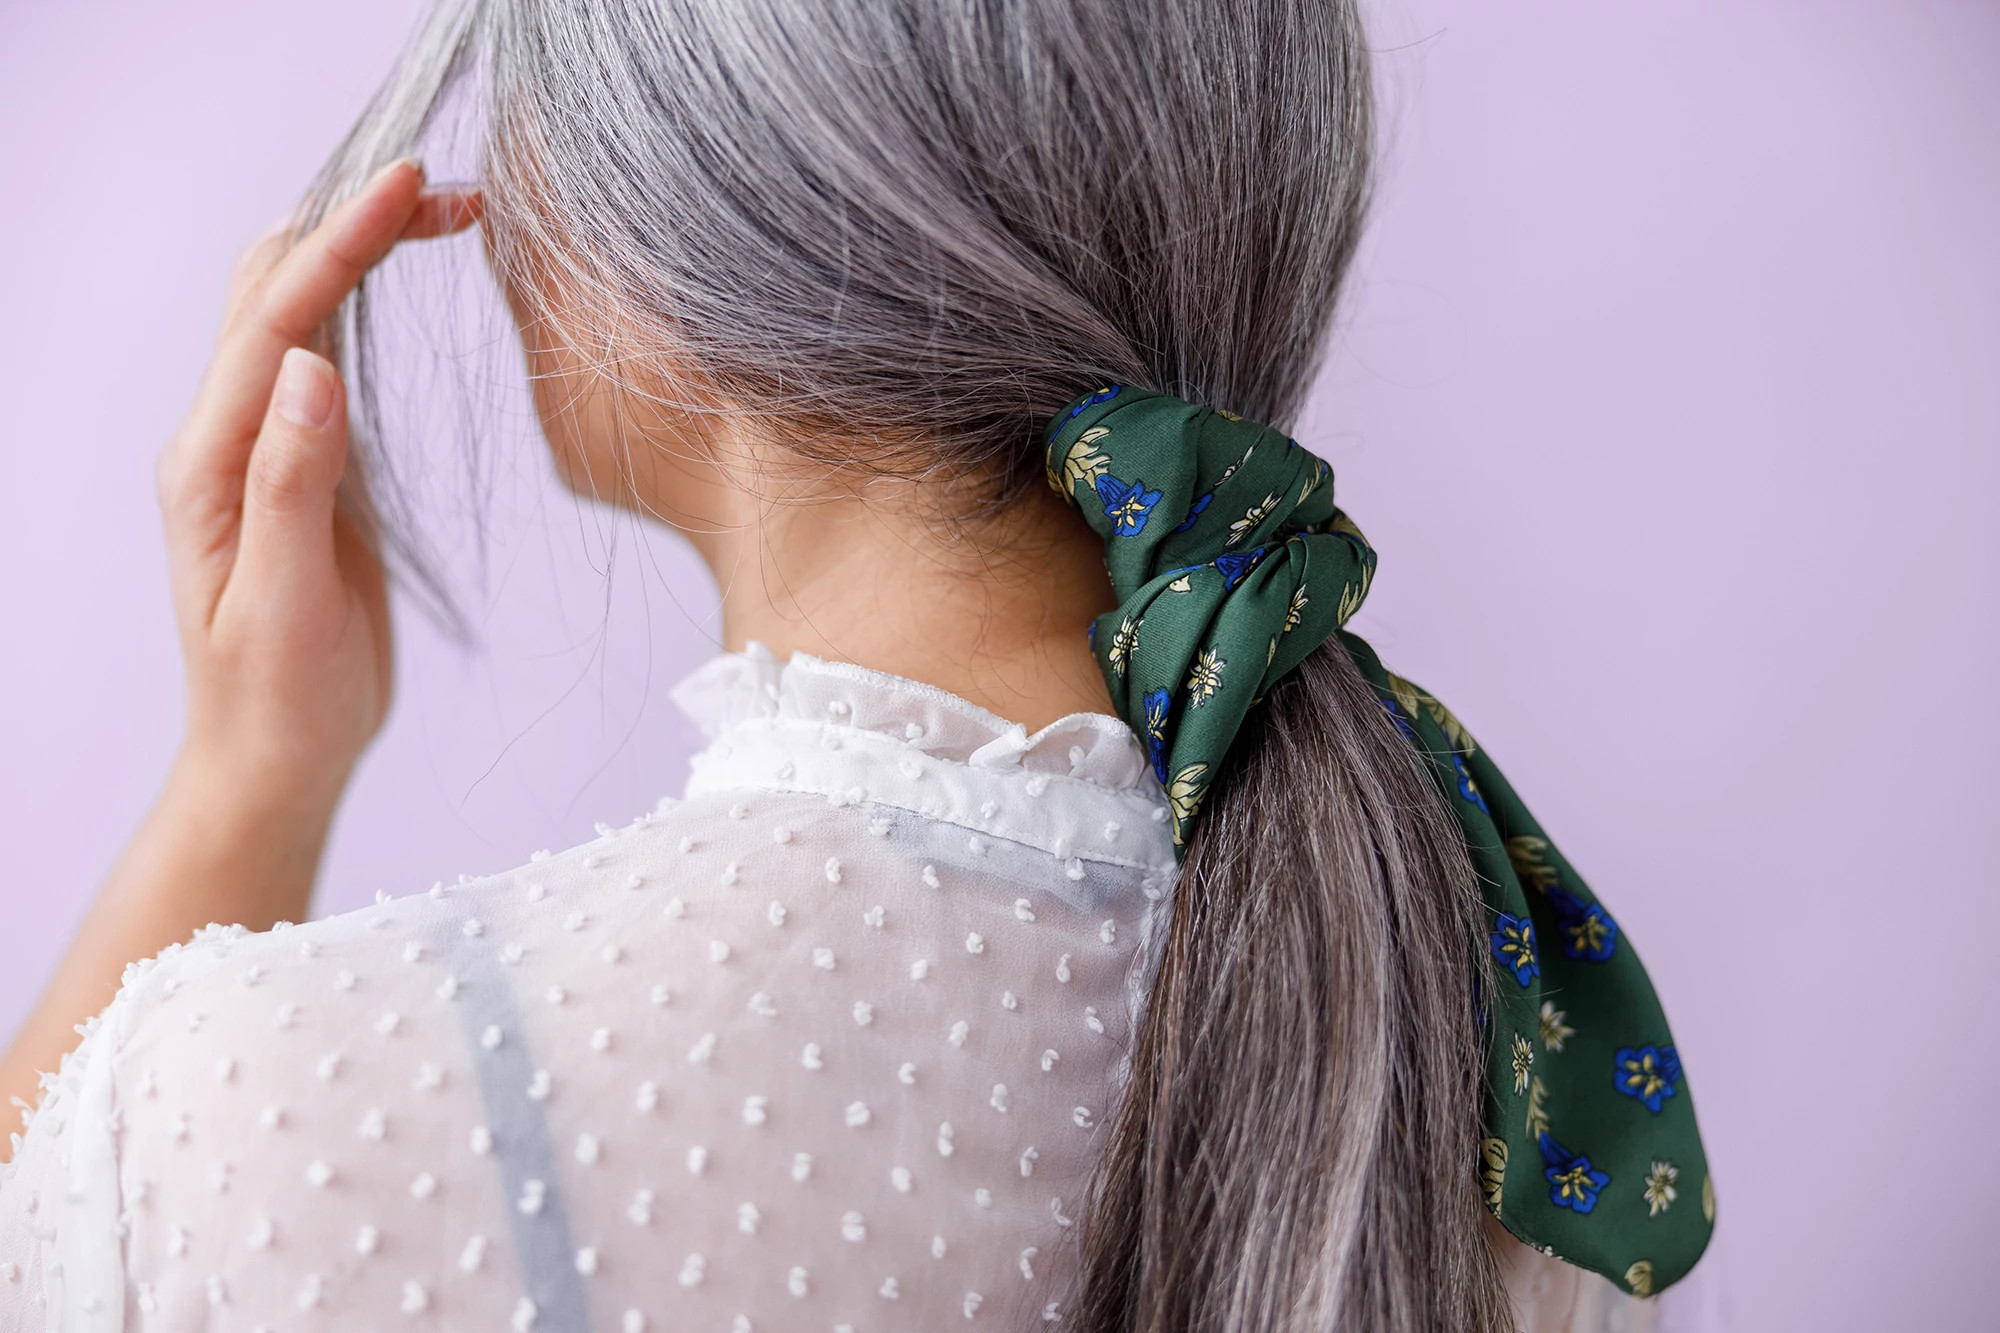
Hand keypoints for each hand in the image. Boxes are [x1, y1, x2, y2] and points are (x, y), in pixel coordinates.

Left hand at [0, 161, 480, 1135]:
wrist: (274, 758)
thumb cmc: (278, 697)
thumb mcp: (287, 599)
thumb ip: (293, 481)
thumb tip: (313, 367)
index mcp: (212, 462)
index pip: (277, 324)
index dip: (341, 245)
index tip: (411, 189)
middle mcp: (226, 437)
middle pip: (275, 293)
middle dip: (352, 225)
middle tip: (448, 189)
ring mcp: (262, 447)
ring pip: (298, 315)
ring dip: (360, 253)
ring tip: (443, 215)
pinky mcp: (304, 466)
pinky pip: (324, 359)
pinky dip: (363, 304)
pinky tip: (403, 286)